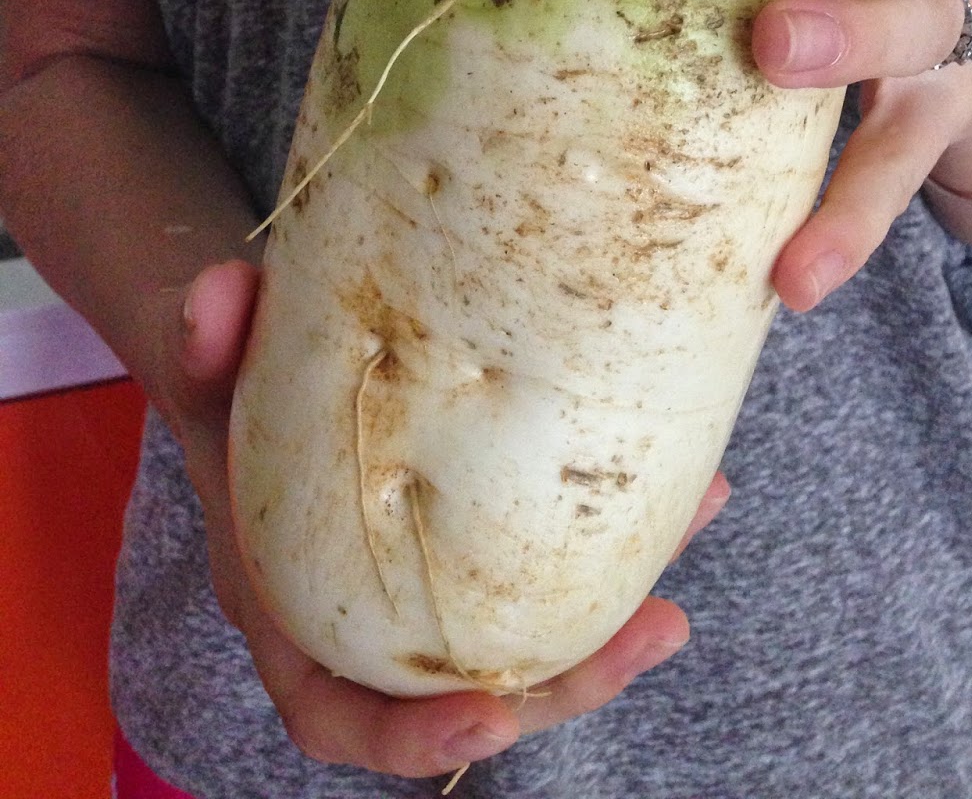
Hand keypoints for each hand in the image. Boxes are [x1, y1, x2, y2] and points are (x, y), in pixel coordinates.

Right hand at [166, 259, 722, 778]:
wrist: (271, 369)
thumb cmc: (235, 392)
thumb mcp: (210, 368)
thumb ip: (206, 341)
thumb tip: (215, 294)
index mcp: (296, 611)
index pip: (339, 713)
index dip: (412, 739)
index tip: (491, 723)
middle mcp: (379, 617)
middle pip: (477, 692)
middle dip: (574, 681)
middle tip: (659, 628)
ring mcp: (446, 583)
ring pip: (542, 628)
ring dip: (628, 599)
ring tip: (705, 518)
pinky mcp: (496, 538)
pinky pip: (565, 557)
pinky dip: (629, 528)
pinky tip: (693, 475)